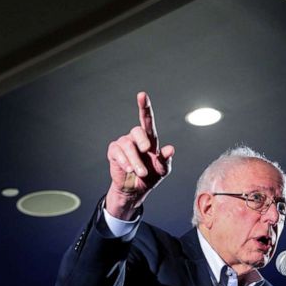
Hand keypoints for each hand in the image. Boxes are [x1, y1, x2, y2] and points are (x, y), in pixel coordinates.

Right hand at [105, 92, 174, 219]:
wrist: (134, 190)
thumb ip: (166, 160)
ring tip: (140, 173)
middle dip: (143, 142)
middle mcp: (136, 138)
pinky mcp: (114, 151)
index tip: (142, 95)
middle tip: (147, 152)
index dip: (144, 107)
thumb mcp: (161, 171)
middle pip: (137, 131)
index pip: (147, 120)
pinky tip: (129, 169)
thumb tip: (171, 148)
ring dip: (136, 161)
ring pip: (128, 145)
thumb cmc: (150, 177)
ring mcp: (124, 143)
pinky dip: (125, 162)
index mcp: (150, 140)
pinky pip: (118, 152)